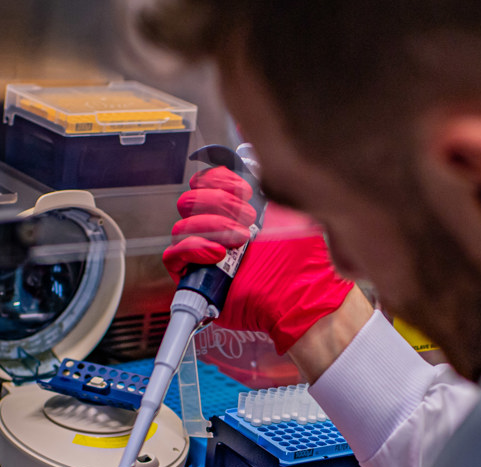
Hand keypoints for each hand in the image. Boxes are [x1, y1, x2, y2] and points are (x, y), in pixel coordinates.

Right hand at [163, 166, 356, 355]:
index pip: (204, 183)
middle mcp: (217, 231)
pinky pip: (173, 258)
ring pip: (181, 227)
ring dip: (211, 226)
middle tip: (249, 217)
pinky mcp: (197, 281)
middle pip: (189, 202)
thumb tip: (250, 152)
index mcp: (236, 212)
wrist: (304, 300)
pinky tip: (218, 253)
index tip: (242, 186)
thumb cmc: (306, 262)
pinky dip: (192, 249)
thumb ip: (275, 183)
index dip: (216, 179)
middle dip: (217, 202)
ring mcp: (205, 256)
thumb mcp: (295, 211)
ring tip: (242, 240)